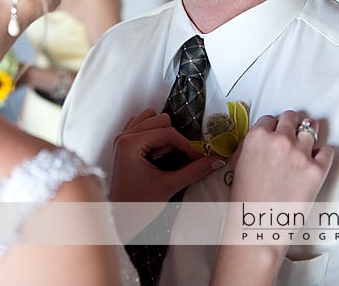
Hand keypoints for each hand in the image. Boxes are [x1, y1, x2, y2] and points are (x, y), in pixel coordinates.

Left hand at [109, 109, 224, 202]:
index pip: (167, 133)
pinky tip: (157, 153)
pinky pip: (142, 126)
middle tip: (180, 160)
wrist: (122, 218)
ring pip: (151, 119)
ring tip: (164, 157)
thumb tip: (216, 160)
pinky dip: (154, 135)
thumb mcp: (169, 186)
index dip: (186, 145)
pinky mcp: (124, 144)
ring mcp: (122, 138)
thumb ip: (194, 171)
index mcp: (130, 144)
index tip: (199, 158)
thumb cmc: (138, 204)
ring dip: (164, 135)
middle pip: (160, 121)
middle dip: (174, 139)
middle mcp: (124, 137)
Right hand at [229, 110, 333, 203]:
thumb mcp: (238, 162)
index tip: (276, 132)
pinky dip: (324, 154)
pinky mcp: (317, 170)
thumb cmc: (246, 198)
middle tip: (292, 133)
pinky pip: (328, 151)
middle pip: (291, 117)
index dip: (273, 126)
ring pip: (312, 127)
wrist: (260, 224)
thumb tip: (263, 138)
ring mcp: (300, 154)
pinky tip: (318, 159)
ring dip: (310, 133)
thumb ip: (251, 144)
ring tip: (308, 142)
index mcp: (257, 136)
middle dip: (291, 124)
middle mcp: (280, 140)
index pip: (270, 118)